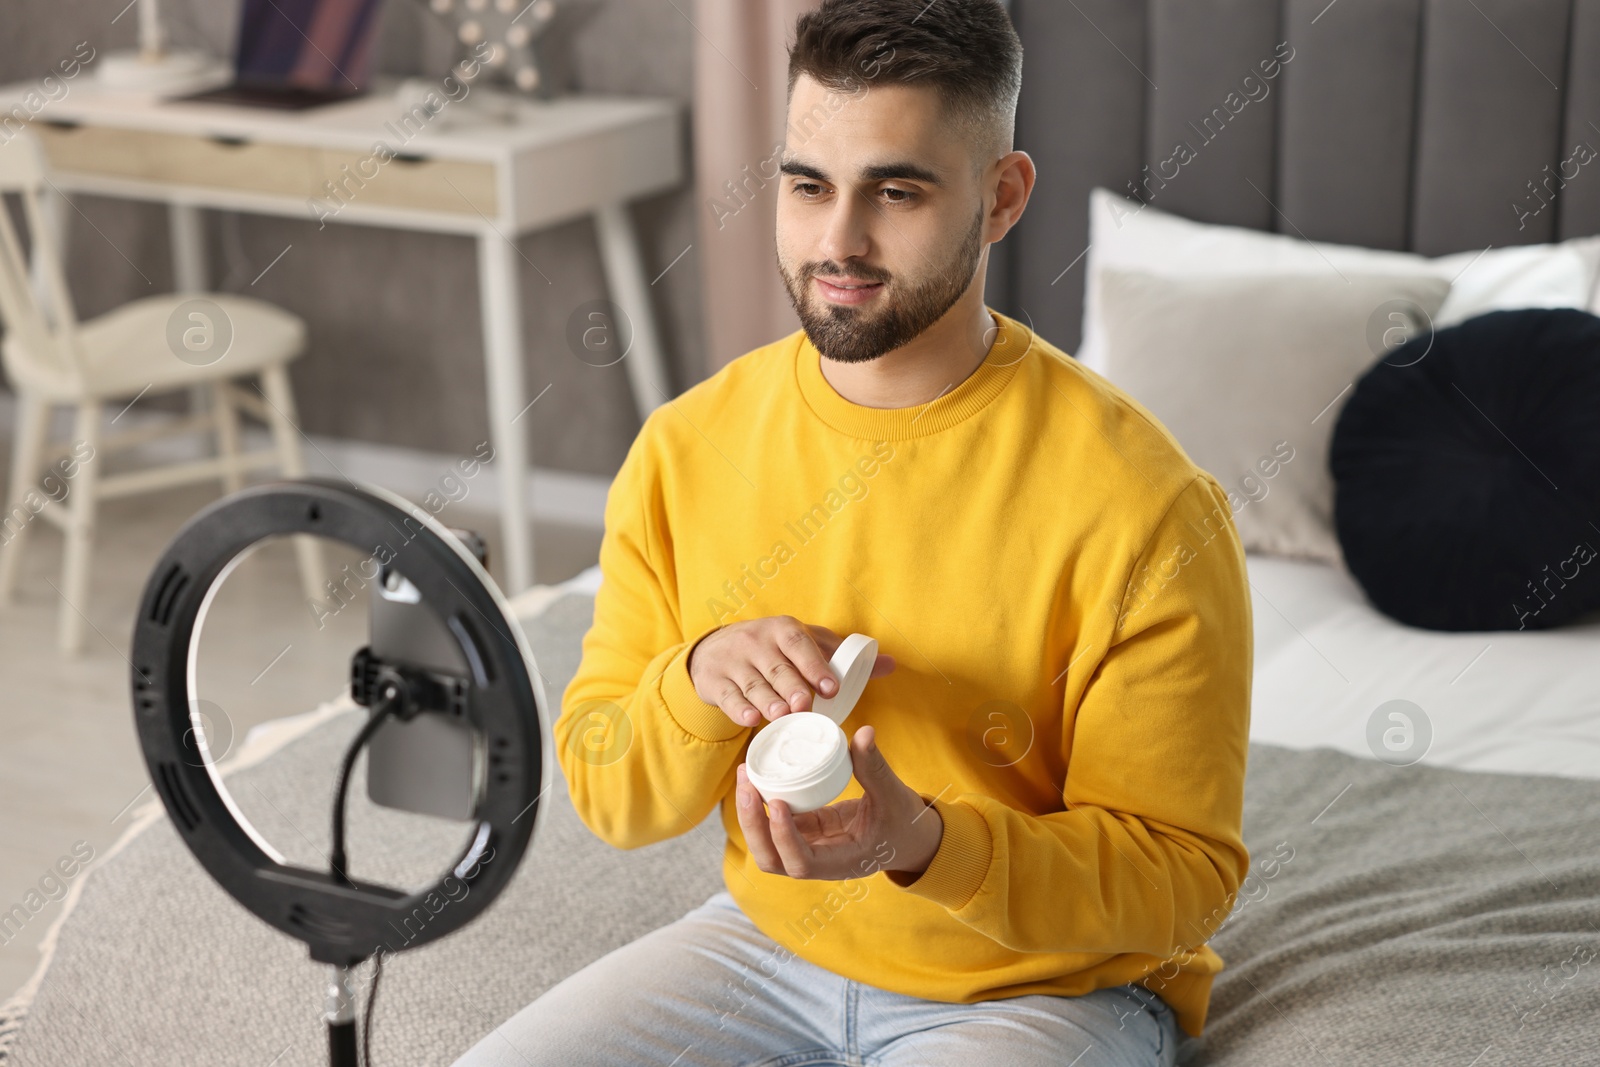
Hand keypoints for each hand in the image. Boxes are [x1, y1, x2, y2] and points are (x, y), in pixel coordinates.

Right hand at [689, 617, 895, 727]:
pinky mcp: (715, 682)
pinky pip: (728, 697)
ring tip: (782, 715)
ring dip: (767, 701)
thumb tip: (891, 664)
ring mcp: (733, 662)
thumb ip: (843, 656)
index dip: (815, 665)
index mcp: (783, 630)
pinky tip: (751, 720)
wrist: (715, 649)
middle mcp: (756, 642)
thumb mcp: (805, 643)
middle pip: (777, 667)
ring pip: (753, 684)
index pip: (800, 644)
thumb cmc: (772, 648)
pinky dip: (739, 709)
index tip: (831, 687)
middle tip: (805, 705)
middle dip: (791, 686)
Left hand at [735, 724, 942, 880]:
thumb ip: (875, 767)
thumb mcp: (894, 795)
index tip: (775, 803)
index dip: (783, 837)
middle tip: (746, 784)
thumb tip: (864, 732)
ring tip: (745, 777)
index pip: (802, 863)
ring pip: (767, 845)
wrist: (909, 838)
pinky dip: (761, 805)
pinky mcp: (805, 833)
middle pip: (772, 859)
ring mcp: (809, 848)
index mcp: (841, 862)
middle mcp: (819, 862)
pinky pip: (775, 824)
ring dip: (750, 816)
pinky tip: (755, 776)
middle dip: (752, 825)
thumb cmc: (904, 823)